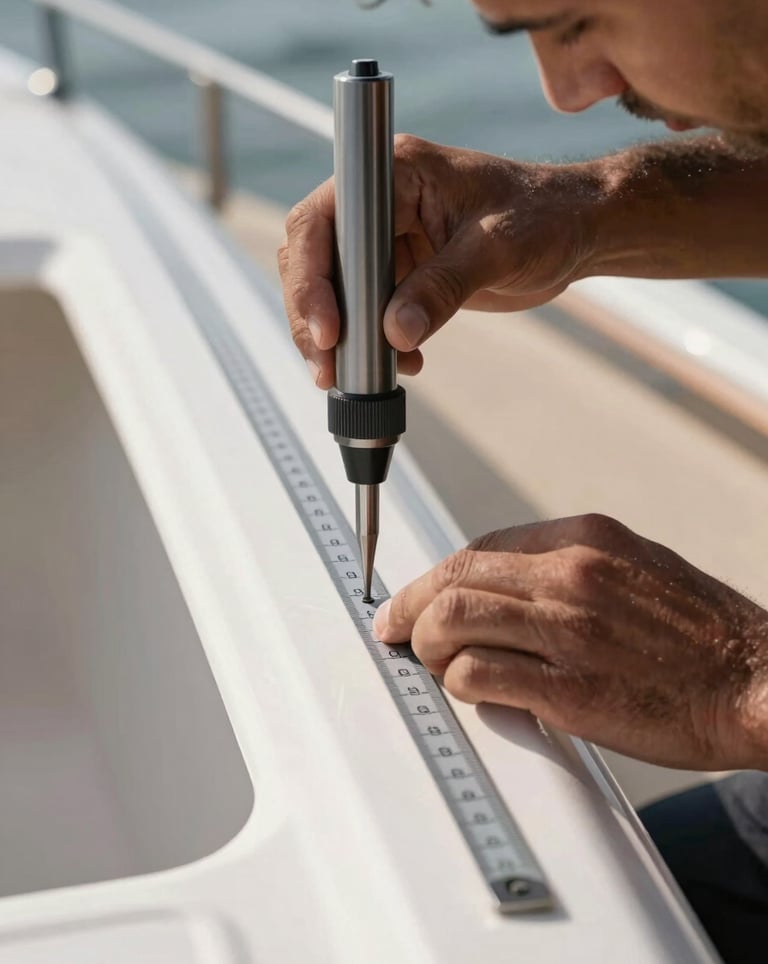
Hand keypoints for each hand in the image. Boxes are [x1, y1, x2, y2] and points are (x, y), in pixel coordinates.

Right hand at [278, 135, 600, 387]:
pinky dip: (372, 344)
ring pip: (334, 290)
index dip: (313, 277)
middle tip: (328, 368)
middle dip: (314, 317)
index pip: (323, 220)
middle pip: (315, 258)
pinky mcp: (400, 271)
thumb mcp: (498, 249)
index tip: (329, 330)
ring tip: (357, 378)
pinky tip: (402, 363)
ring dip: (339, 338)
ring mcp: (388, 237)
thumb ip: (443, 287)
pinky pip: (366, 310)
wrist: (577, 232)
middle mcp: (382, 202)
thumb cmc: (547, 217)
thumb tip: (394, 332)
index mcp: (396, 173)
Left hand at [373, 514, 767, 770]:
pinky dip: (456, 680)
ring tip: (425, 658)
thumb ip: (569, 570)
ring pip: (453, 619)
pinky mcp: (567, 689)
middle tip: (392, 625)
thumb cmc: (702, 634)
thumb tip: (505, 586)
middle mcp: (570, 575)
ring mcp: (566, 630)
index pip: (482, 547)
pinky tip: (462, 686)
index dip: (439, 574)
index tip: (419, 593)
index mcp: (585, 539)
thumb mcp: (636, 568)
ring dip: (424, 641)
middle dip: (410, 603)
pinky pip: (479, 675)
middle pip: (456, 576)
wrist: (758, 684)